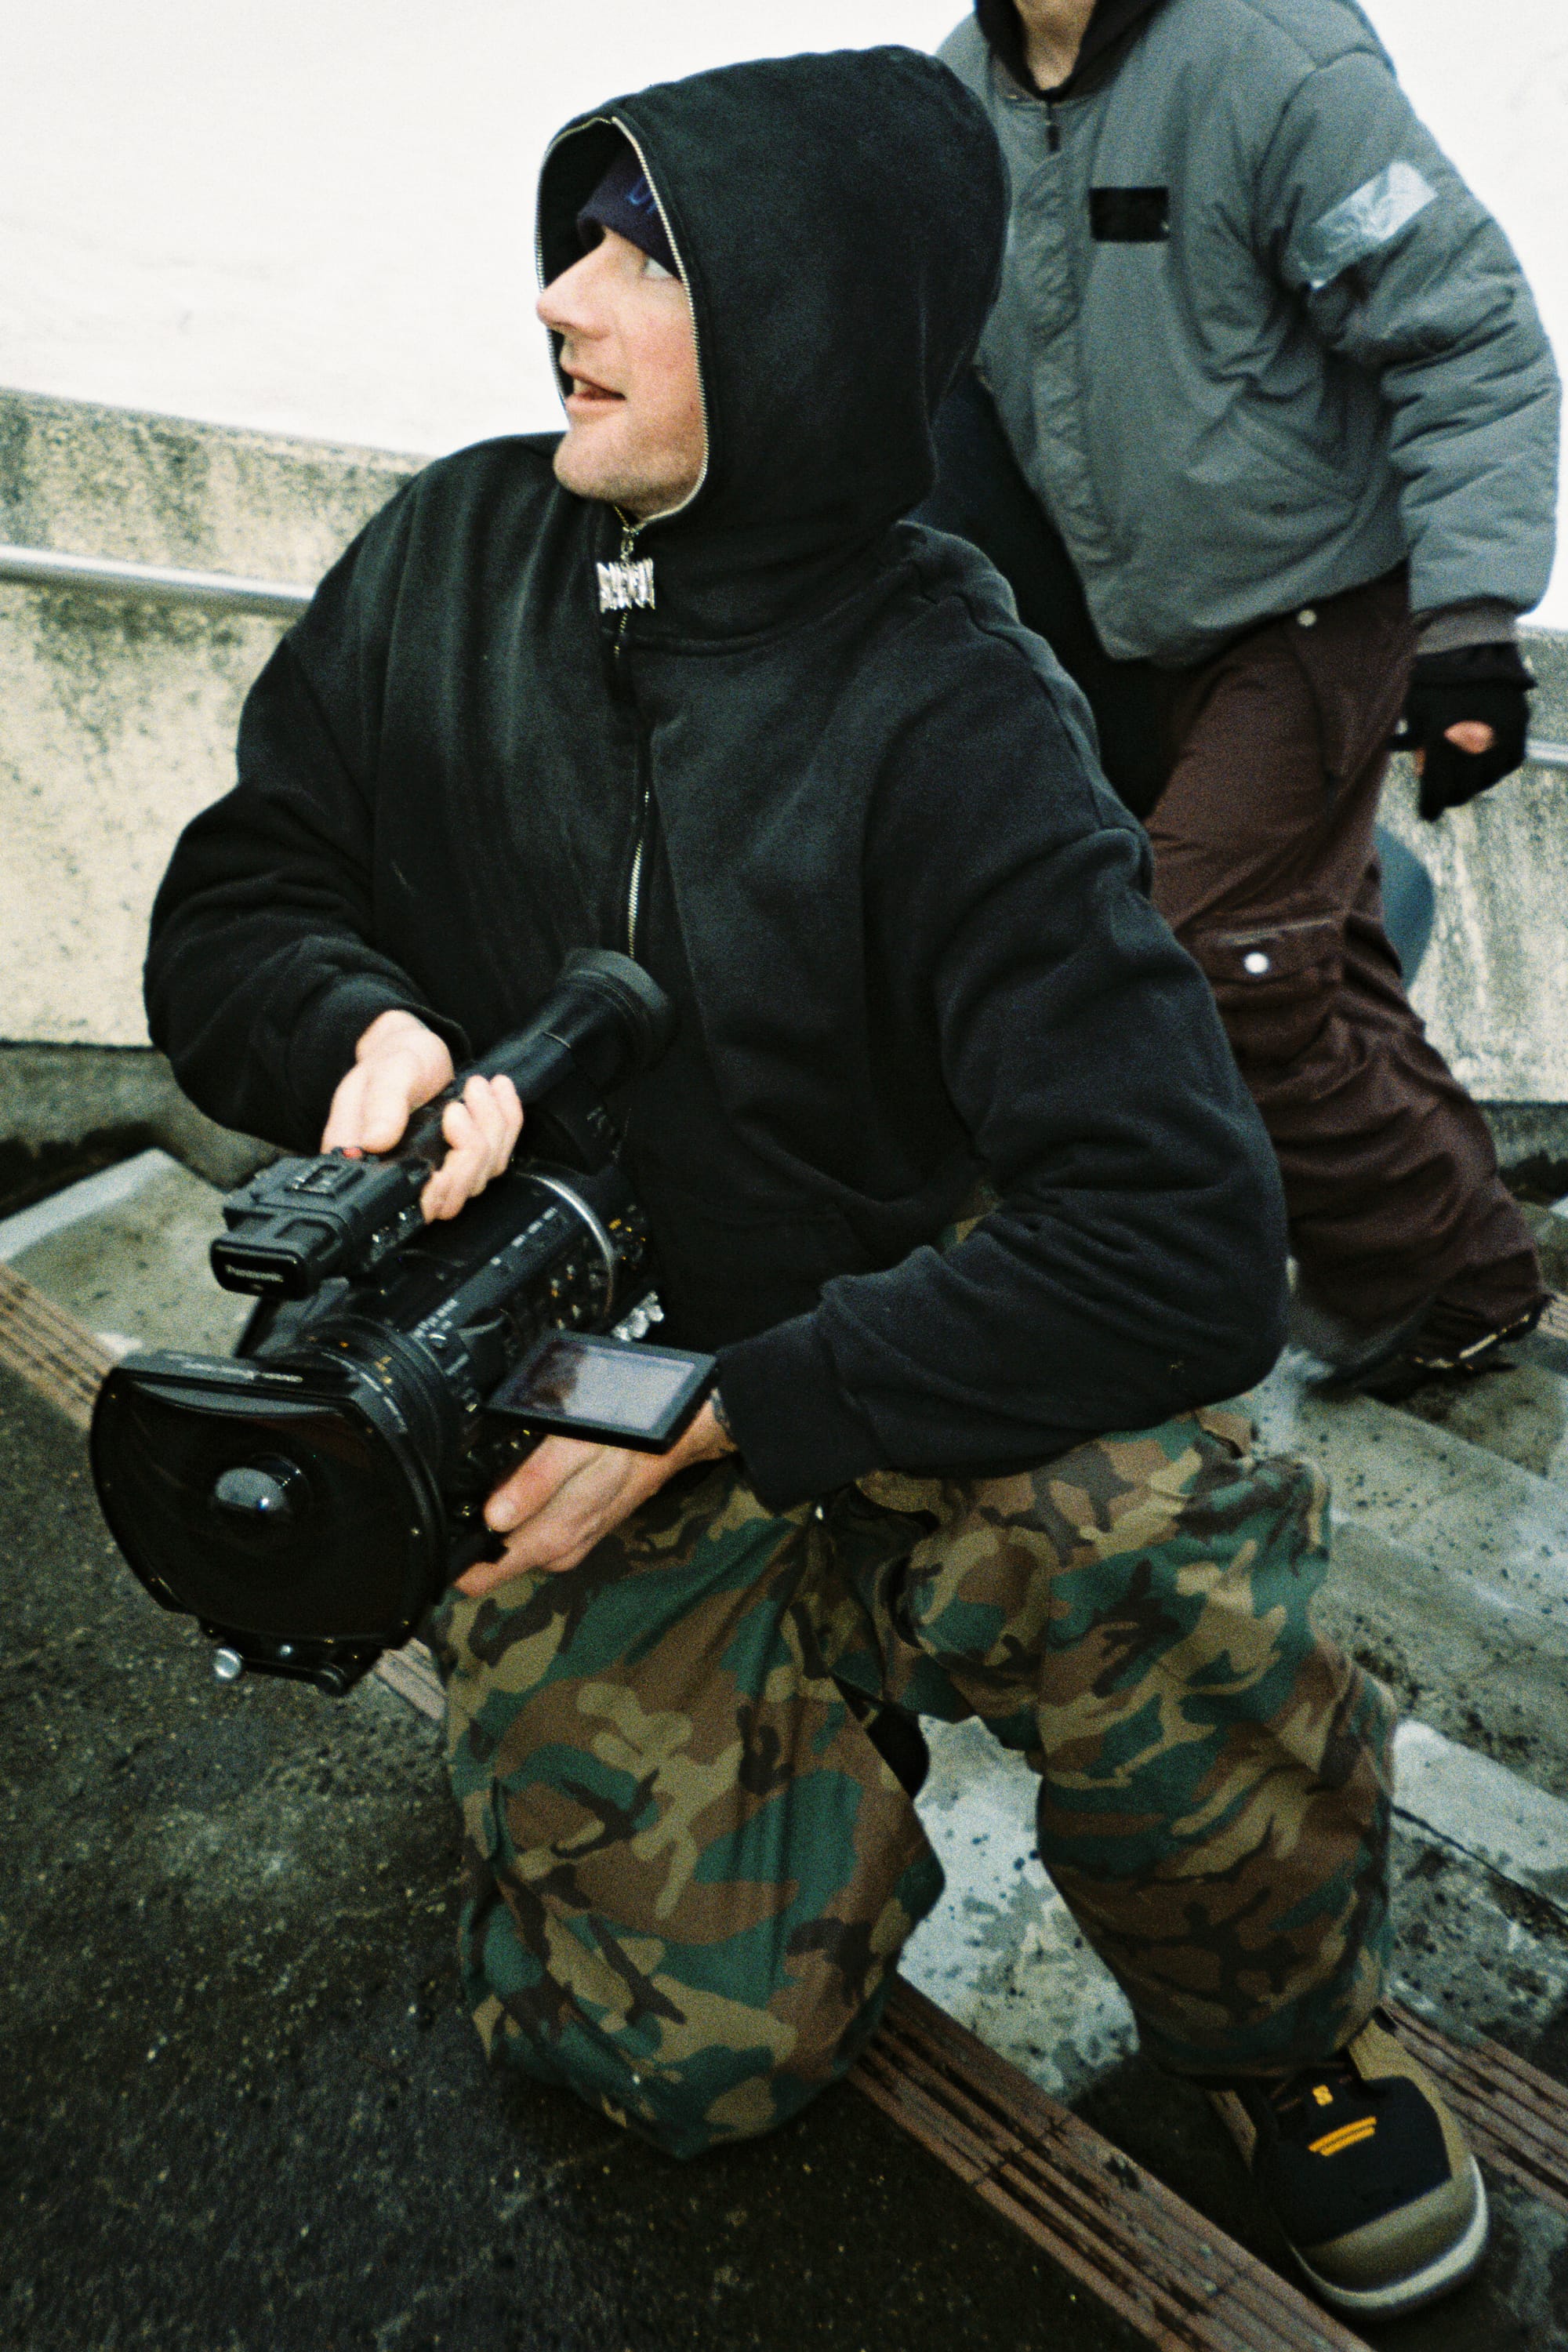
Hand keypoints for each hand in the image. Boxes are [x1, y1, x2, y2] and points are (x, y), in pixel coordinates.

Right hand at [320, 1008, 523, 1221]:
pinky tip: (500, 1092)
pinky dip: (508, 1121)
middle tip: (460, 1104)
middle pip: (450, 1198)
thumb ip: (381, 1105)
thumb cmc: (392, 1059)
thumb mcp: (383, 1072)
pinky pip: (500, 1156)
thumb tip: (376, 1141)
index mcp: (370, 1162)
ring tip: (477, 1086)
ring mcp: (440, 1172)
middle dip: (469, 1149)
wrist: (414, 1048)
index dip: (433, 1189)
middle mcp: (404, 1175)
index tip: (449, 1143)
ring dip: (490, 1128)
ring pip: (480, 1177)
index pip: (403, 1201)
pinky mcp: (467, 1161)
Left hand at [455, 1400, 735, 1595]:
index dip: (453, 1558)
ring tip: (503, 1480)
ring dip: (500, 1522)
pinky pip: (536, 1534)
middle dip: (474, 1533)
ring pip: (514, 1545)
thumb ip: (533, 1484)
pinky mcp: (579, 1533)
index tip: (439, 1528)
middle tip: (472, 1487)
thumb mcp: (574, 1448)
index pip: (482, 1574)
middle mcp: (559, 1551)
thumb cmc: (627, 1440)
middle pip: (493, 1559)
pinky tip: (529, 1487)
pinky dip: (524, 1515)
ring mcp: (570, 1544)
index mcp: (553, 1537)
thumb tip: (493, 1519)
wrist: (674, 1441)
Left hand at [1402, 642, 1532, 819]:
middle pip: (1463, 792)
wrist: (1470, 644)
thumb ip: (1414, 744)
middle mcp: (1472, 743)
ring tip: (1465, 781)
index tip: (1427, 814)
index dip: (1430, 808)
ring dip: (1475, 784)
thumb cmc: (1432, 678)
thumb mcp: (1413, 712)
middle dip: (1450, 798)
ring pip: (1489, 779)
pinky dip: (1498, 767)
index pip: (1436, 793)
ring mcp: (1499, 734)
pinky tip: (1487, 767)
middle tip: (1444, 797)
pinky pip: (1512, 759)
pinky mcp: (1519, 723)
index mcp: (1440, 742)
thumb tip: (1413, 765)